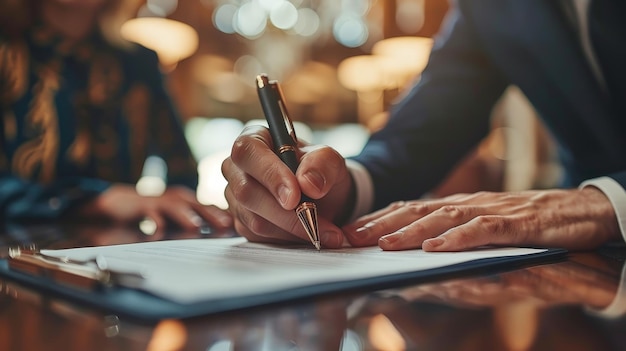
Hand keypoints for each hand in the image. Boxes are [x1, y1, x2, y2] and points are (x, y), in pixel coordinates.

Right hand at [74, 184, 232, 232]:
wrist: (120, 206)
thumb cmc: (156, 216)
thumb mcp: (178, 222)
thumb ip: (196, 227)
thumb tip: (224, 238)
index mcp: (191, 203)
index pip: (212, 209)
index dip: (225, 217)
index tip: (240, 228)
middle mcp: (179, 199)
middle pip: (199, 206)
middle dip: (213, 215)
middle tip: (226, 226)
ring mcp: (161, 200)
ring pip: (176, 207)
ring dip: (186, 216)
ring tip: (196, 228)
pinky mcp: (142, 205)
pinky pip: (150, 212)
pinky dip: (155, 222)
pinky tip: (158, 233)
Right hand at [222, 125, 353, 247]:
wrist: (323, 197)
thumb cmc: (319, 171)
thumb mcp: (330, 160)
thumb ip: (322, 163)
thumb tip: (308, 183)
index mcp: (254, 139)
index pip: (248, 152)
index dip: (269, 174)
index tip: (295, 196)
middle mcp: (237, 167)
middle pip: (246, 191)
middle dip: (283, 212)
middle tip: (314, 221)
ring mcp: (235, 196)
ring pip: (253, 219)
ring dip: (291, 229)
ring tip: (323, 230)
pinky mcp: (241, 221)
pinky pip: (258, 236)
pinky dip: (286, 238)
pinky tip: (306, 233)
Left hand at [343, 188, 620, 250]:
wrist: (583, 211)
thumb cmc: (531, 222)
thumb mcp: (487, 226)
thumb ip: (456, 236)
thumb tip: (422, 254)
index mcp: (459, 206)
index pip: (411, 209)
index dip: (380, 218)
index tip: (351, 230)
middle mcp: (469, 204)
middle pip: (418, 211)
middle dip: (382, 224)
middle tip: (351, 237)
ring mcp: (492, 211)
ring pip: (444, 219)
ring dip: (411, 231)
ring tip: (384, 244)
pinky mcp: (517, 223)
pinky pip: (483, 230)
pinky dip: (457, 238)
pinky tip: (436, 248)